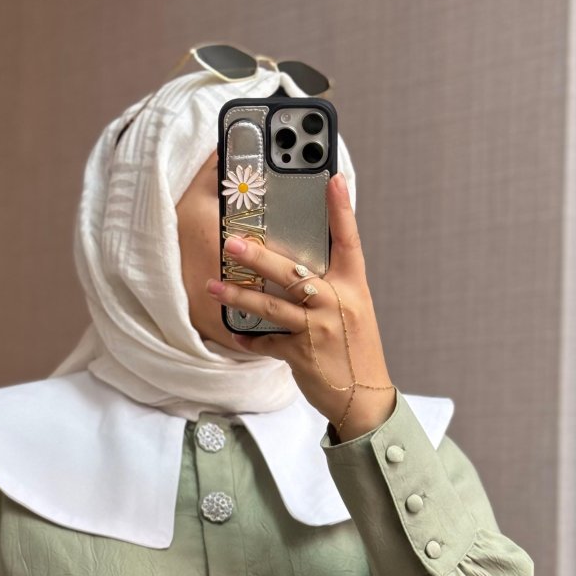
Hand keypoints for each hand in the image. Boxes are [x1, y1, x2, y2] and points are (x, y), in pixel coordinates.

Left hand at [206, 172, 396, 440]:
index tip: (333, 179)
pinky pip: (267, 343)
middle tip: (231, 243)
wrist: (363, 397)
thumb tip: (296, 264)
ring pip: (271, 307)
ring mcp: (318, 329)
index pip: (349, 241)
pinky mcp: (302, 354)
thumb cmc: (355, 350)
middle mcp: (337, 303)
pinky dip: (249, 339)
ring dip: (238, 297)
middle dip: (259, 257)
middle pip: (292, 273)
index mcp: (353, 287)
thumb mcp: (353, 310)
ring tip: (212, 287)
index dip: (341, 209)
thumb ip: (330, 286)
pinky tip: (233, 334)